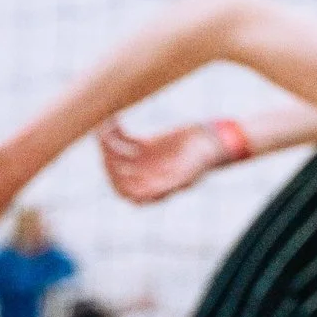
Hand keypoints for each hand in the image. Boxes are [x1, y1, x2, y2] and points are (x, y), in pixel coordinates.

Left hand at [98, 115, 233, 204]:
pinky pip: (124, 141)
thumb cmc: (203, 159)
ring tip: (104, 126)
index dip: (113, 177)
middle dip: (107, 156)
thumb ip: (167, 185)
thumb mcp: (186, 173)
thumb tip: (145, 196)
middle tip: (103, 138)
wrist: (214, 141)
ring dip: (108, 142)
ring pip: (117, 155)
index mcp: (153, 190)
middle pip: (116, 172)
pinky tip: (113, 120)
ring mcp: (143, 162)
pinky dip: (116, 132)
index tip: (110, 159)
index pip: (124, 191)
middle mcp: (144, 178)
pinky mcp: (144, 146)